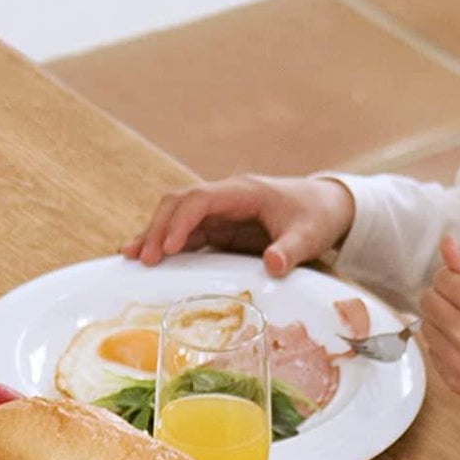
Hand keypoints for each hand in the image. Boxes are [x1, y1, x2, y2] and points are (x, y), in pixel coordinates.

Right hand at [123, 175, 355, 274]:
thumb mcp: (309, 236)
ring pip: (179, 219)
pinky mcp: (224, 228)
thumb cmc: (317, 217)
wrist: (327, 206)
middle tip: (140, 258)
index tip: (166, 246)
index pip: (199, 200)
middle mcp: (226, 198)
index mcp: (242, 192)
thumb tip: (273, 266)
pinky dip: (171, 246)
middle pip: (179, 205)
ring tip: (132, 258)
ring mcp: (222, 212)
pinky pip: (191, 234)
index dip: (180, 222)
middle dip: (157, 228)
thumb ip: (290, 250)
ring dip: (157, 236)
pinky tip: (153, 260)